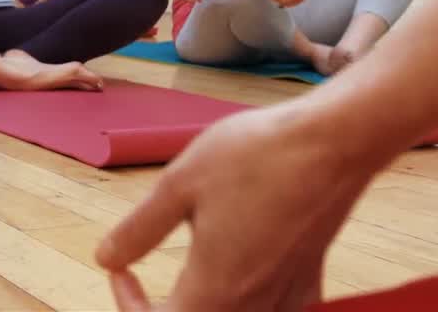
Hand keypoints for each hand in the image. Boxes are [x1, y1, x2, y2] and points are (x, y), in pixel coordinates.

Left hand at [95, 100, 369, 311]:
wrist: (331, 142)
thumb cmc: (255, 156)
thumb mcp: (178, 185)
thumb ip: (139, 231)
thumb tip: (106, 258)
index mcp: (215, 291)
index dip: (129, 305)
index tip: (120, 270)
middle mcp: (255, 307)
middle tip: (139, 277)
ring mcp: (289, 300)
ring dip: (199, 308)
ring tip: (182, 279)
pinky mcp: (309, 284)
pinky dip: (242, 305)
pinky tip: (231, 277)